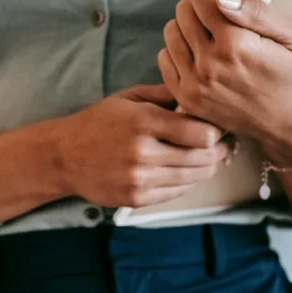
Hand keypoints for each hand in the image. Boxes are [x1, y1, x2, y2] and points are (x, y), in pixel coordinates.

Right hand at [51, 84, 230, 207]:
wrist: (63, 156)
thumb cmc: (97, 123)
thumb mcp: (128, 98)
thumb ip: (165, 95)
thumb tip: (199, 94)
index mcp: (142, 122)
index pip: (200, 133)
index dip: (217, 131)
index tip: (221, 126)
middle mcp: (143, 152)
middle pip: (203, 157)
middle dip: (221, 150)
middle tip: (227, 143)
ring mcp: (140, 179)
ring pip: (194, 177)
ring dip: (210, 167)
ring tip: (215, 157)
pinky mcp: (137, 198)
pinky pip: (178, 192)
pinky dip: (190, 181)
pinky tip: (191, 170)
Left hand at [157, 0, 291, 164]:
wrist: (284, 122)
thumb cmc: (288, 73)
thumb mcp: (289, 35)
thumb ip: (256, 11)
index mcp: (236, 44)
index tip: (223, 7)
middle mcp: (211, 63)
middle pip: (182, 11)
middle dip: (199, 11)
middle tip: (218, 25)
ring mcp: (194, 83)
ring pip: (170, 32)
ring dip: (186, 30)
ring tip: (209, 41)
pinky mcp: (184, 97)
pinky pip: (164, 57)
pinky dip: (178, 53)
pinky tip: (200, 59)